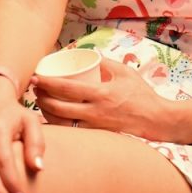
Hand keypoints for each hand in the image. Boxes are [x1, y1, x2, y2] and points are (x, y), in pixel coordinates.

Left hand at [32, 58, 169, 137]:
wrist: (156, 119)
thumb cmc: (142, 95)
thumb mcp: (125, 73)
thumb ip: (106, 63)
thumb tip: (88, 57)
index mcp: (101, 94)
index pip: (66, 89)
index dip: (47, 84)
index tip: (36, 78)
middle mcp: (95, 112)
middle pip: (58, 108)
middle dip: (41, 99)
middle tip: (35, 91)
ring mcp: (95, 126)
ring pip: (62, 123)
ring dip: (47, 114)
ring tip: (41, 104)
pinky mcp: (97, 135)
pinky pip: (72, 132)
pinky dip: (60, 125)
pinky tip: (53, 120)